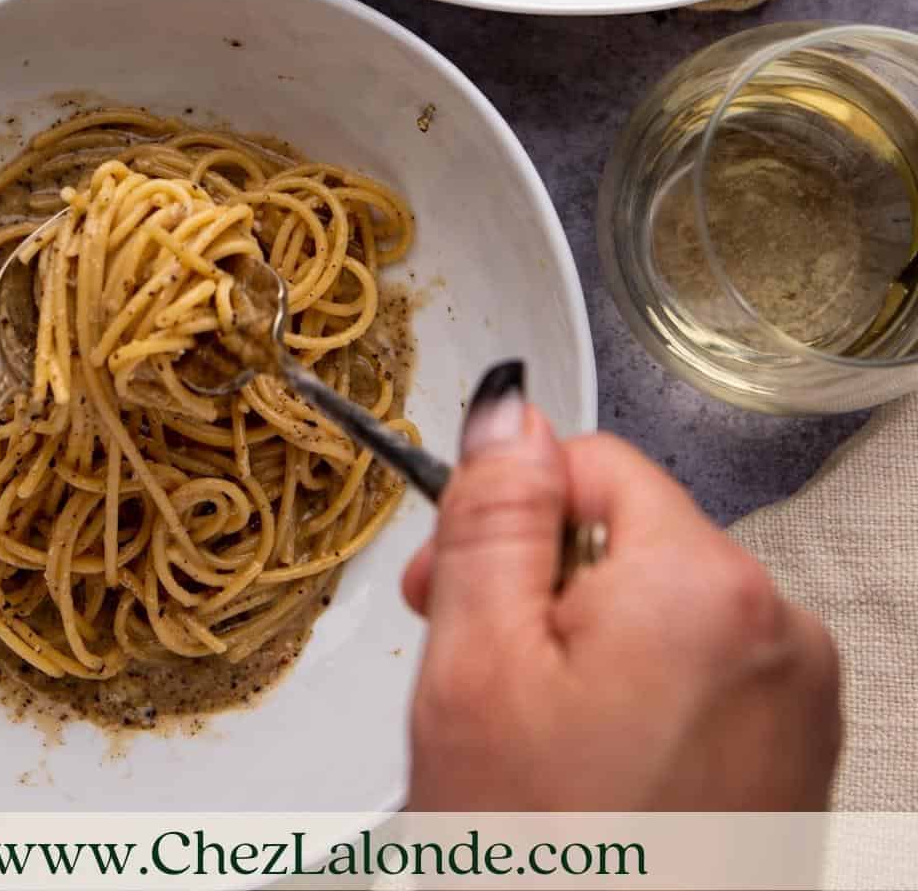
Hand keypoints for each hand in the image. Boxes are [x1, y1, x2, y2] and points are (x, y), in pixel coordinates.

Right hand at [403, 367, 841, 810]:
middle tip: (484, 683)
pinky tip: (594, 774)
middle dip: (547, 588)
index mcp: (706, 585)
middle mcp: (779, 629)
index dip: (510, 519)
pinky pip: (705, 674)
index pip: (593, 463)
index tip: (452, 589)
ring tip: (538, 746)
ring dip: (591, 647)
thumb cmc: (542, 858)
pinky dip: (643, 701)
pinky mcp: (799, 756)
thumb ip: (495, 514)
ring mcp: (800, 699)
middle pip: (632, 537)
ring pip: (663, 606)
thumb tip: (509, 406)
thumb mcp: (478, 664)